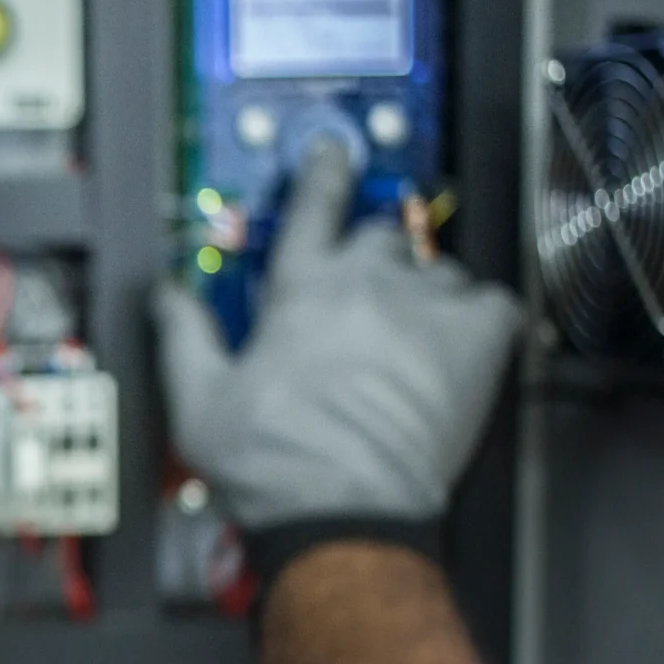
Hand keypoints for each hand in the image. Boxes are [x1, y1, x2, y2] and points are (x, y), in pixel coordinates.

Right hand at [154, 147, 520, 530]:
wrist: (341, 508)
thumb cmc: (273, 462)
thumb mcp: (199, 399)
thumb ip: (184, 334)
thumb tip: (167, 295)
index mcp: (299, 289)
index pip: (315, 205)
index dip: (324, 172)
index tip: (332, 156)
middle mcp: (365, 283)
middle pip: (381, 234)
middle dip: (375, 257)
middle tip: (369, 293)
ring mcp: (424, 307)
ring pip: (439, 267)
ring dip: (429, 289)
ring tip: (418, 330)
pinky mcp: (474, 341)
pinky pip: (496, 302)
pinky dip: (487, 315)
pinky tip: (471, 339)